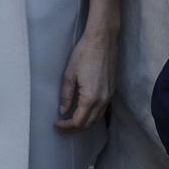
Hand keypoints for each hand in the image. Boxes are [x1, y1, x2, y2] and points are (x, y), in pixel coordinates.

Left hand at [57, 0, 120, 129]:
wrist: (102, 40)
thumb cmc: (84, 53)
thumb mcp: (69, 74)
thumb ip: (66, 95)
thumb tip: (63, 110)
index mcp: (91, 97)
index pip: (78, 121)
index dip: (67, 127)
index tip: (57, 124)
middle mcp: (103, 99)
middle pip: (89, 123)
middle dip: (74, 129)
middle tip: (62, 127)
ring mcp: (109, 95)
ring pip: (97, 118)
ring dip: (84, 124)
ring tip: (71, 123)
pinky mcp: (112, 90)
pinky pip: (102, 110)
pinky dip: (92, 116)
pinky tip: (83, 112)